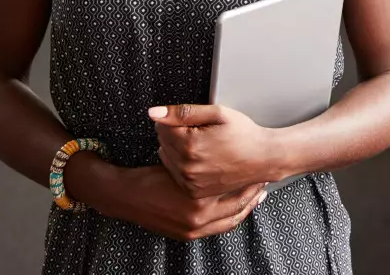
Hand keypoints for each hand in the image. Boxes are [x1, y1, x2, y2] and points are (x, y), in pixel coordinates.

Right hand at [109, 165, 267, 241]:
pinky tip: (234, 207)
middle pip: (238, 209)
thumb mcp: (180, 163)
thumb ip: (203, 162)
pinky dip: (229, 217)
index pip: (236, 192)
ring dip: (244, 208)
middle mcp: (198, 220)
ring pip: (230, 221)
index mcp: (198, 201)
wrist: (125, 195)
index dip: (250, 180)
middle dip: (253, 195)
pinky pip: (217, 228)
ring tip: (255, 195)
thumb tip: (228, 155)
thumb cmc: (150, 176)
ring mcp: (192, 230)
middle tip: (263, 183)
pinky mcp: (186, 235)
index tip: (260, 170)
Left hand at [150, 103, 284, 198]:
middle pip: (162, 142)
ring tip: (200, 145)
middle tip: (199, 131)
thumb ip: (183, 112)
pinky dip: (181, 164)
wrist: (263, 159)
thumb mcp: (218, 114)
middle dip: (175, 133)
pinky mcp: (194, 191)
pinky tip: (199, 158)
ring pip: (166, 157)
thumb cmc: (244, 134)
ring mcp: (190, 181)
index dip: (175, 119)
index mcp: (190, 145)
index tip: (192, 120)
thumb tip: (154, 113)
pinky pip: (175, 172)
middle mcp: (187, 166)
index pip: (161, 126)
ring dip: (176, 149)